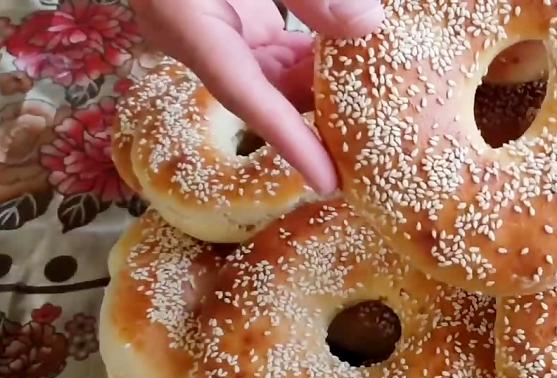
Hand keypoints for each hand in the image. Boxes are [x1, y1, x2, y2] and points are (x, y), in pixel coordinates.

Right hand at [130, 0, 383, 193]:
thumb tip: (368, 24)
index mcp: (186, 23)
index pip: (246, 96)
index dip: (289, 141)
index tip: (328, 182)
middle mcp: (198, 34)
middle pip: (265, 91)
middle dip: (314, 117)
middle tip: (368, 148)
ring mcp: (217, 24)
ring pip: (274, 70)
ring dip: (318, 83)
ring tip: (369, 103)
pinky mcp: (235, 12)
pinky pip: (277, 47)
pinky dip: (313, 54)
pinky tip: (348, 56)